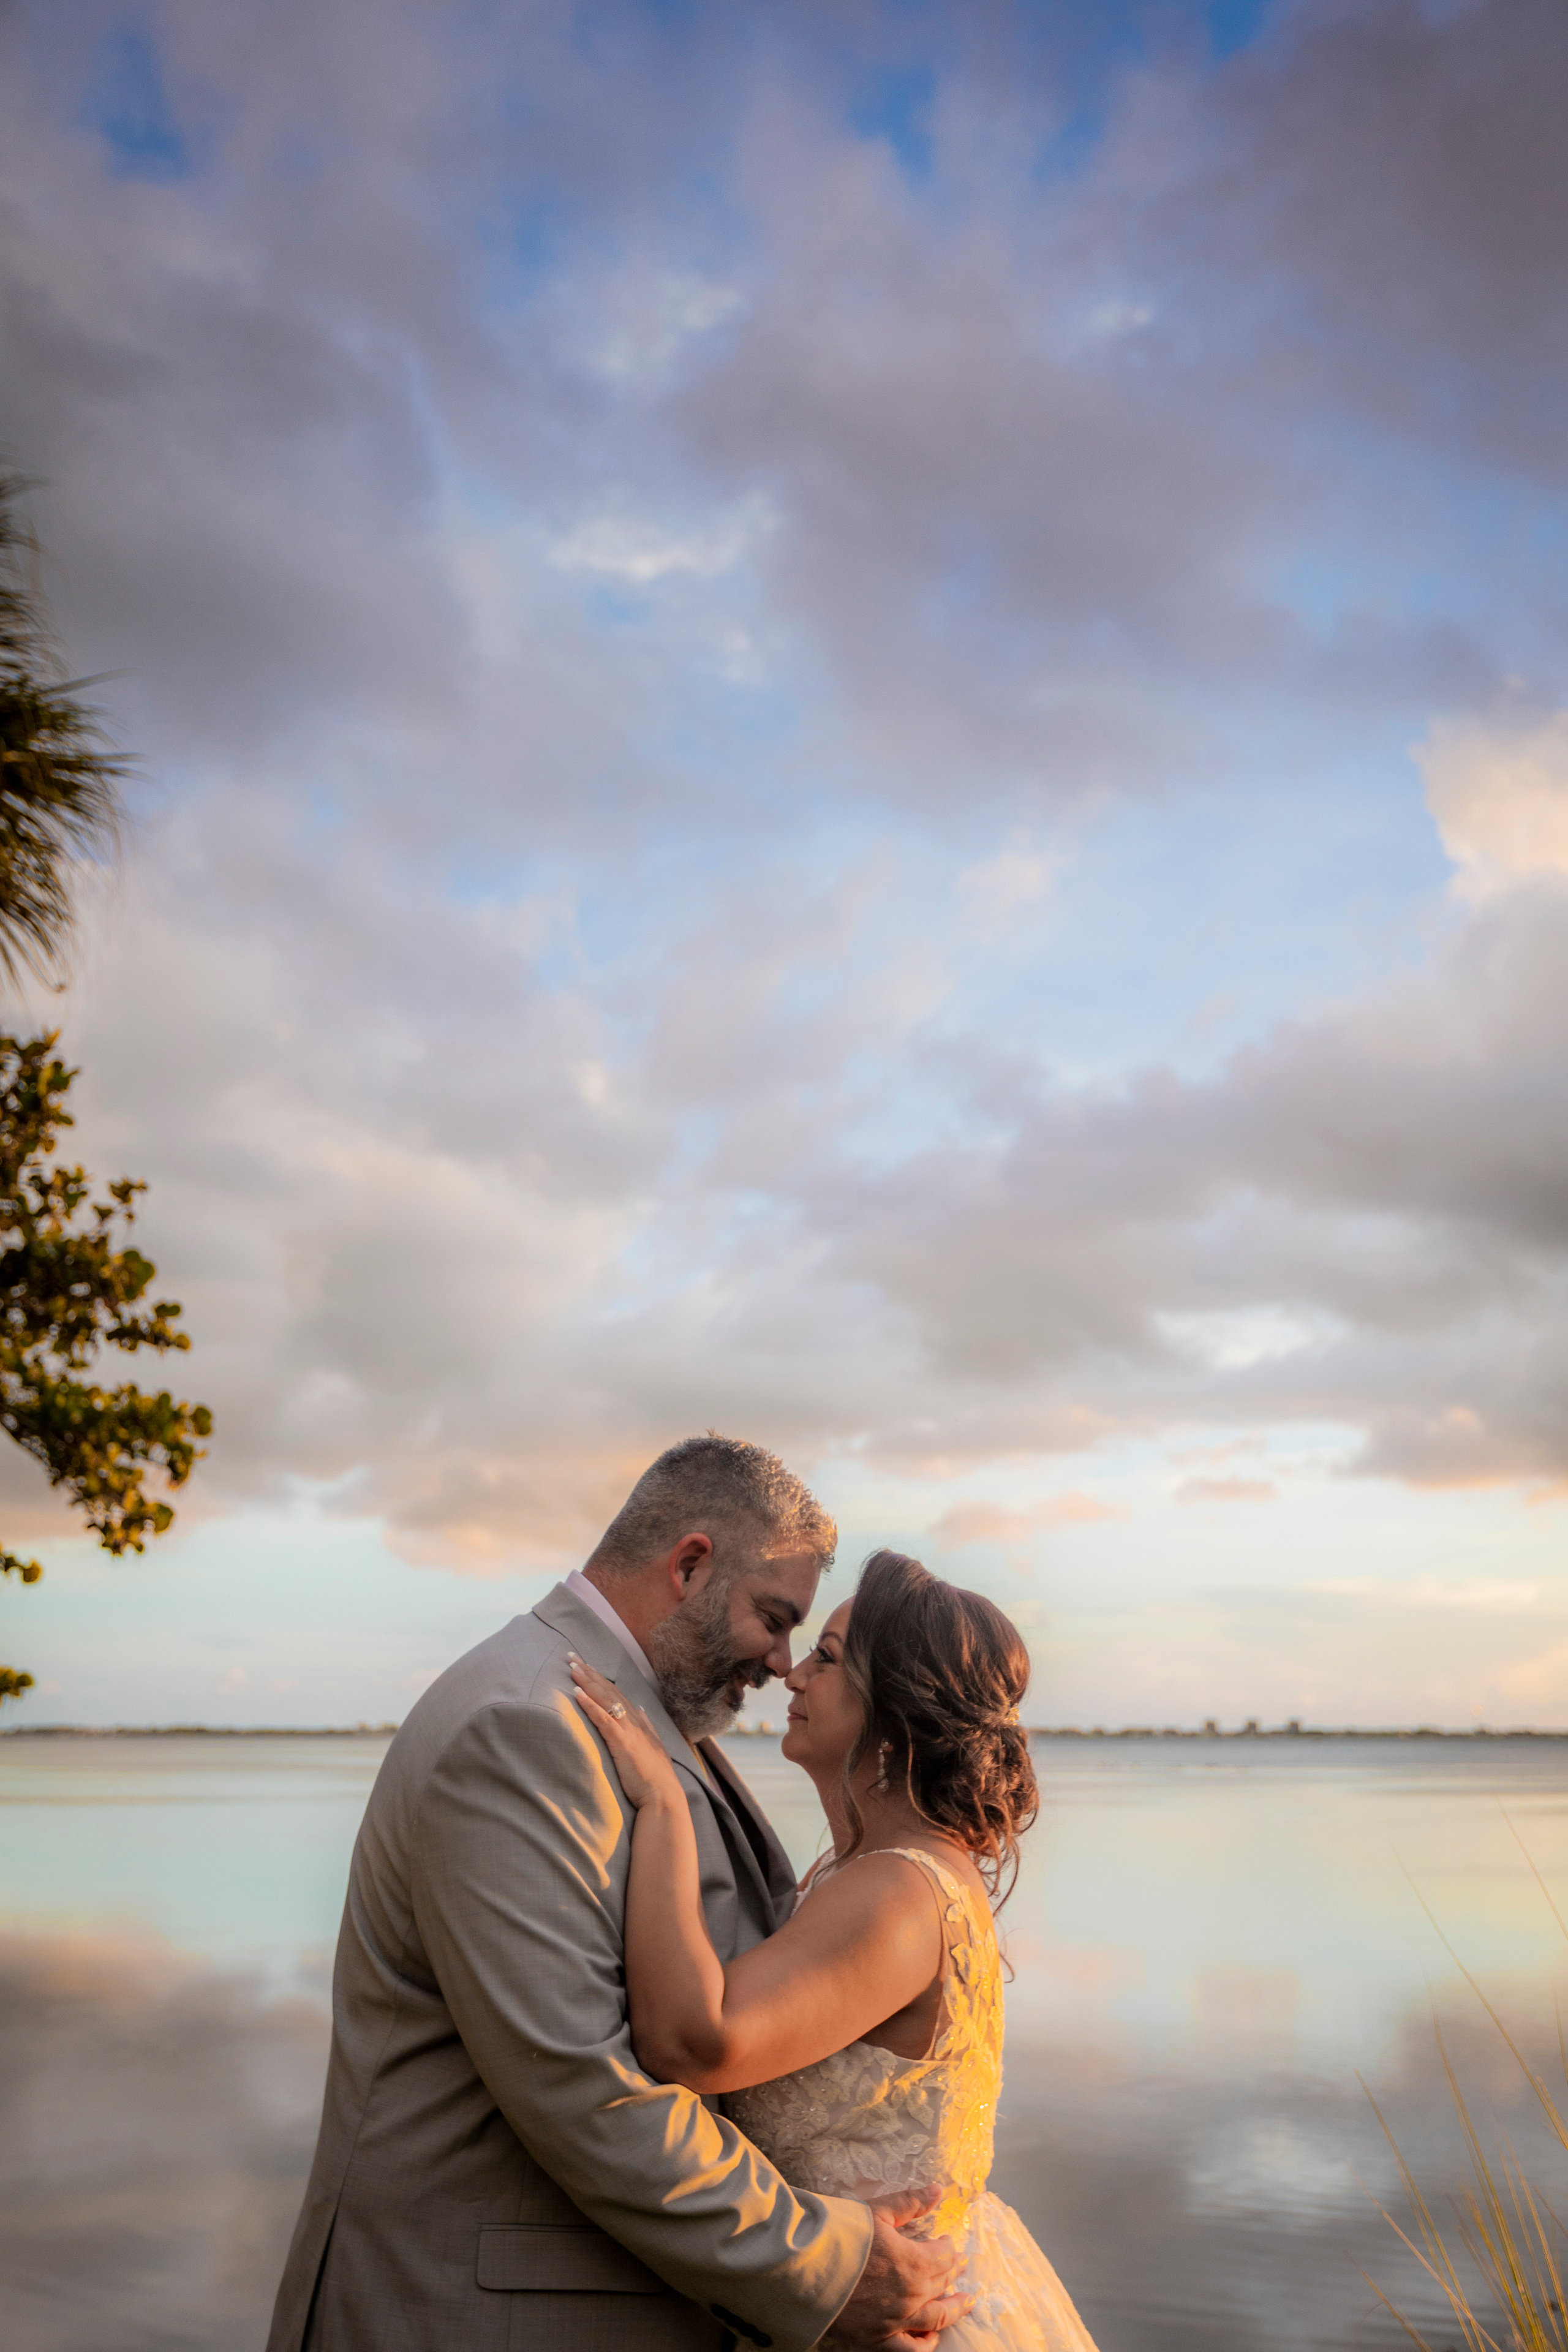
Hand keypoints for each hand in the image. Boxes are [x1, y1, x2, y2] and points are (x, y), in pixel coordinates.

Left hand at [569, 1655, 684, 1811]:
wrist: (663, 1795)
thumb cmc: (656, 1777)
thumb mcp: (654, 1746)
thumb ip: (647, 1726)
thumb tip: (640, 1710)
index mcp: (639, 1721)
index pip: (617, 1693)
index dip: (600, 1678)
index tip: (587, 1665)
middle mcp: (633, 1720)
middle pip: (608, 1690)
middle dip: (589, 1672)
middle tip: (572, 1656)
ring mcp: (628, 1730)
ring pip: (604, 1698)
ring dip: (587, 1681)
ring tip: (572, 1667)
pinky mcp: (621, 1742)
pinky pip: (602, 1718)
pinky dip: (589, 1704)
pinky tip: (577, 1693)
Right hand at [829, 2189, 973, 2348]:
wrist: (805, 2266)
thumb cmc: (840, 2233)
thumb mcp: (878, 2210)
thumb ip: (911, 2202)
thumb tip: (939, 2190)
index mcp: (914, 2262)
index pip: (944, 2257)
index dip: (948, 2247)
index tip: (947, 2241)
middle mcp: (911, 2295)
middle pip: (942, 2284)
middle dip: (953, 2272)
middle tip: (960, 2265)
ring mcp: (895, 2320)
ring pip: (936, 2319)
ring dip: (954, 2309)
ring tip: (965, 2302)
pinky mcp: (877, 2338)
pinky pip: (910, 2350)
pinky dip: (925, 2345)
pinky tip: (932, 2338)